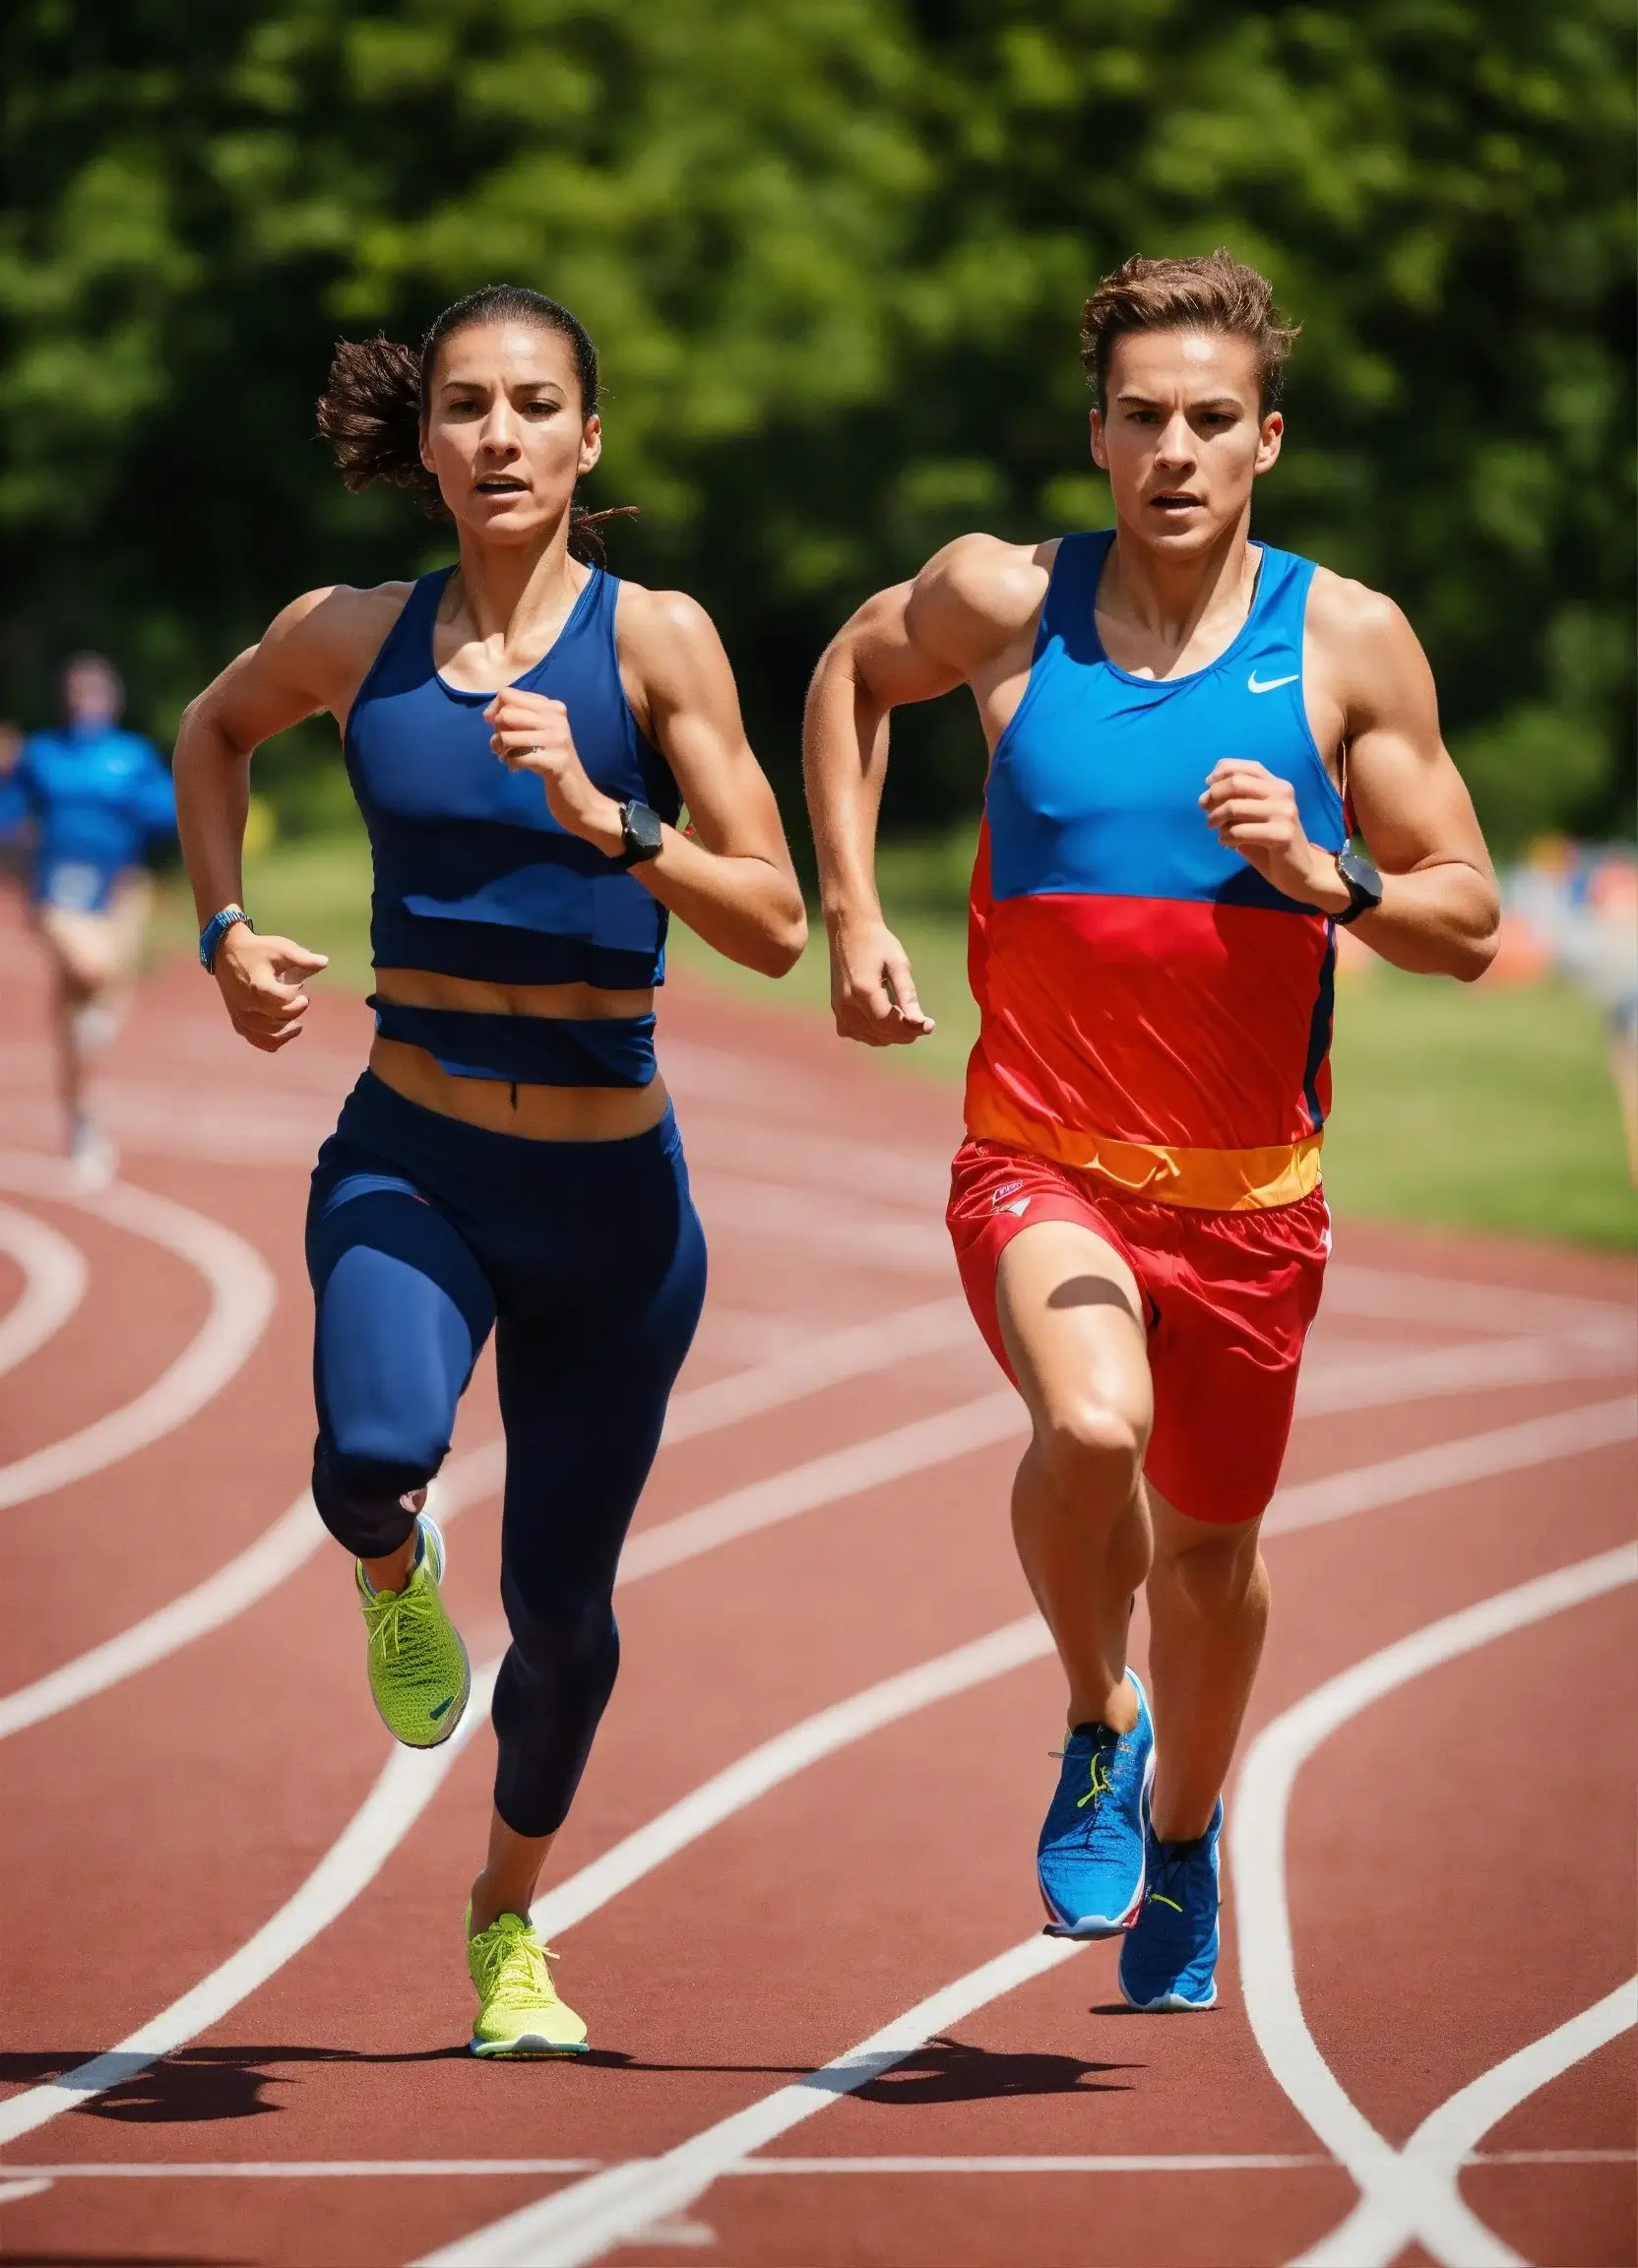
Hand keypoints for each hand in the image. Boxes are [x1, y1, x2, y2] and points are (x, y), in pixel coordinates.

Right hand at [213, 923, 327, 1052]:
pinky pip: (257, 1040)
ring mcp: (241, 1016)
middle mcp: (248, 1006)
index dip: (298, 1001)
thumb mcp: (281, 948)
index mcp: (259, 987)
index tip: (303, 992)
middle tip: (301, 1001)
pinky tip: (284, 1033)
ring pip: (269, 1036)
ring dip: (287, 1030)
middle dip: (294, 1011)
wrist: (226, 952)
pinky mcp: (237, 1021)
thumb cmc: (257, 950)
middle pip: (278, 1020)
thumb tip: (325, 962)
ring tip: (296, 1021)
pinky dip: (272, 1041)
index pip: (284, 1004)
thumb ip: (303, 958)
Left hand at [485, 689, 623, 854]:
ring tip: (506, 757)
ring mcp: (558, 740)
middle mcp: (557, 718)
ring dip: (500, 749)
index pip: (508, 694)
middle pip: (506, 714)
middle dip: (497, 732)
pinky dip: (511, 763)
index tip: (497, 727)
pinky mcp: (555, 762)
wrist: (578, 796)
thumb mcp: (539, 733)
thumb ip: (518, 718)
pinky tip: (516, 768)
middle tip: (502, 746)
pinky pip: (518, 757)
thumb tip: (489, 714)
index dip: (495, 710)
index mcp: (553, 707)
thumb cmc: (552, 762)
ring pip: (508, 736)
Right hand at [827, 914, 935, 1045]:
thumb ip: (907, 995)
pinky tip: (883, 1020)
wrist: (849, 929)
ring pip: (869, 1037)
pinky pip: (856, 1033)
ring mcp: (839, 1008)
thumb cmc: (878, 943)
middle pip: (881, 1033)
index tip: (929, 1025)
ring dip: (890, 1034)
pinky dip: (872, 1033)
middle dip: (904, 1032)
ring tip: (904, 1018)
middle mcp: (848, 1003)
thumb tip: (920, 1023)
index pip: (889, 1024)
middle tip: (921, 1022)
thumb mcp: (899, 964)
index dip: (911, 1029)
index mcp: (864, 990)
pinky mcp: (836, 1009)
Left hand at [1199, 760, 1349, 911]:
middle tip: (1206, 811)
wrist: (1300, 871)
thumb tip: (1208, 790)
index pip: (1245, 767)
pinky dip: (1225, 837)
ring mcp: (1284, 813)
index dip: (1220, 773)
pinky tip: (1227, 844)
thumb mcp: (1253, 816)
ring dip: (1216, 819)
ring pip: (1234, 807)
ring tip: (1216, 829)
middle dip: (1213, 796)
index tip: (1208, 787)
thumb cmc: (1270, 843)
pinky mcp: (1282, 835)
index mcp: (1277, 784)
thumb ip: (1237, 800)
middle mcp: (1283, 793)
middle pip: (1236, 783)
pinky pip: (1239, 831)